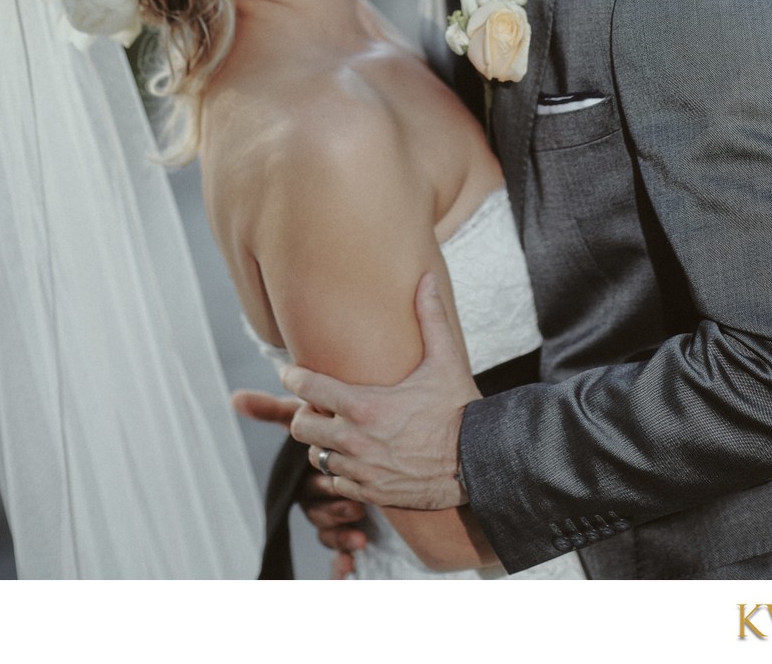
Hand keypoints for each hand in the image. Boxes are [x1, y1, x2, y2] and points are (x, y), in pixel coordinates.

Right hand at [232, 388, 367, 569]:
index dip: (319, 487)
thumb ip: (272, 410)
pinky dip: (340, 564)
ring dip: (341, 535)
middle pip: (319, 512)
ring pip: (328, 534)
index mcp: (304, 477)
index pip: (307, 489)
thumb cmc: (327, 424)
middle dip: (334, 511)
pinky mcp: (343, 532)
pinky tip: (348, 567)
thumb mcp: (301, 416)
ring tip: (360, 529)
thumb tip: (235, 397)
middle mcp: (315, 499)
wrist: (361, 435)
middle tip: (354, 506)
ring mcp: (330, 517)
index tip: (335, 482)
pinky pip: (337, 556)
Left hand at [282, 272, 480, 509]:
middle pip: (300, 427)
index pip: (307, 389)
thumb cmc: (461, 409)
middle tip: (317, 406)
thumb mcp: (446, 360)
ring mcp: (362, 471)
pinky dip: (341, 472)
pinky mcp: (371, 493)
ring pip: (316, 457)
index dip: (293, 377)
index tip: (290, 372)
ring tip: (338, 431)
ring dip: (322, 444)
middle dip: (305, 414)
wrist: (481, 464)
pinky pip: (337, 484)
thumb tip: (426, 278)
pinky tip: (356, 458)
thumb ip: (430, 317)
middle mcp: (355, 440)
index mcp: (364, 405)